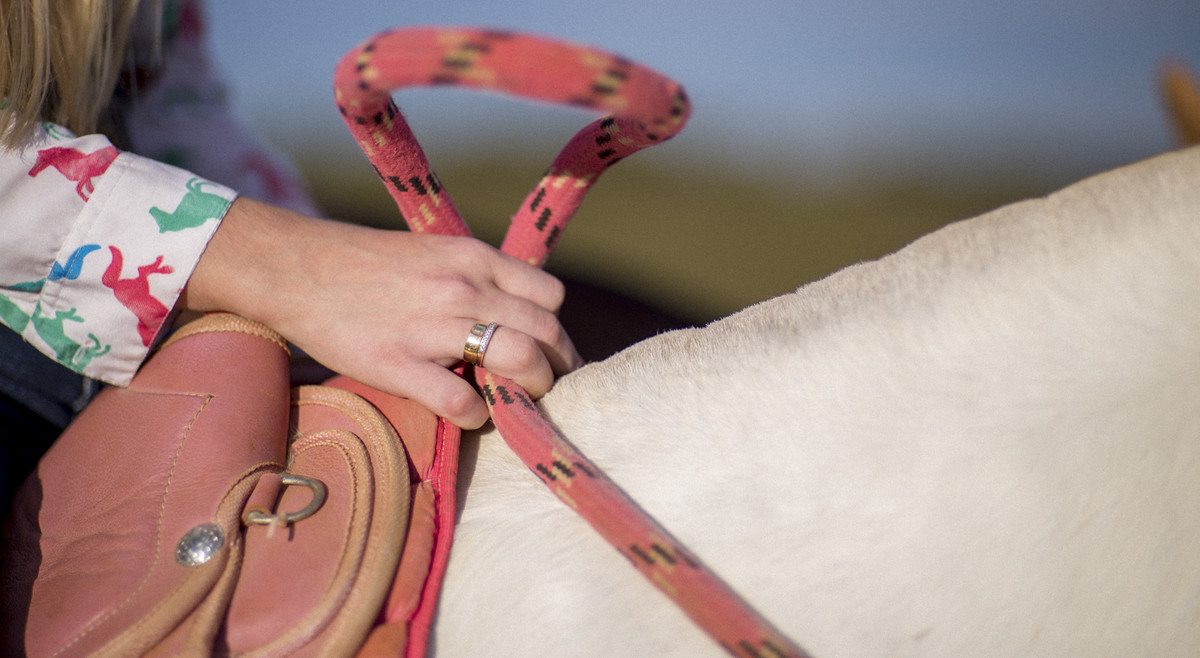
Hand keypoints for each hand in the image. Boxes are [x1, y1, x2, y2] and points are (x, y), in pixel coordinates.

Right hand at [183, 197, 582, 428]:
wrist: (296, 268)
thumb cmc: (367, 263)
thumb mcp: (435, 252)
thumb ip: (479, 278)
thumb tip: (518, 314)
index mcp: (474, 258)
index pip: (550, 297)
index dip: (556, 331)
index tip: (552, 353)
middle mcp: (463, 288)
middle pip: (545, 333)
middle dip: (556, 367)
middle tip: (547, 388)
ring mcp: (432, 327)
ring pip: (519, 361)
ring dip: (529, 390)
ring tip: (517, 402)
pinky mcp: (399, 364)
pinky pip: (461, 401)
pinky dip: (477, 416)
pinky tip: (469, 416)